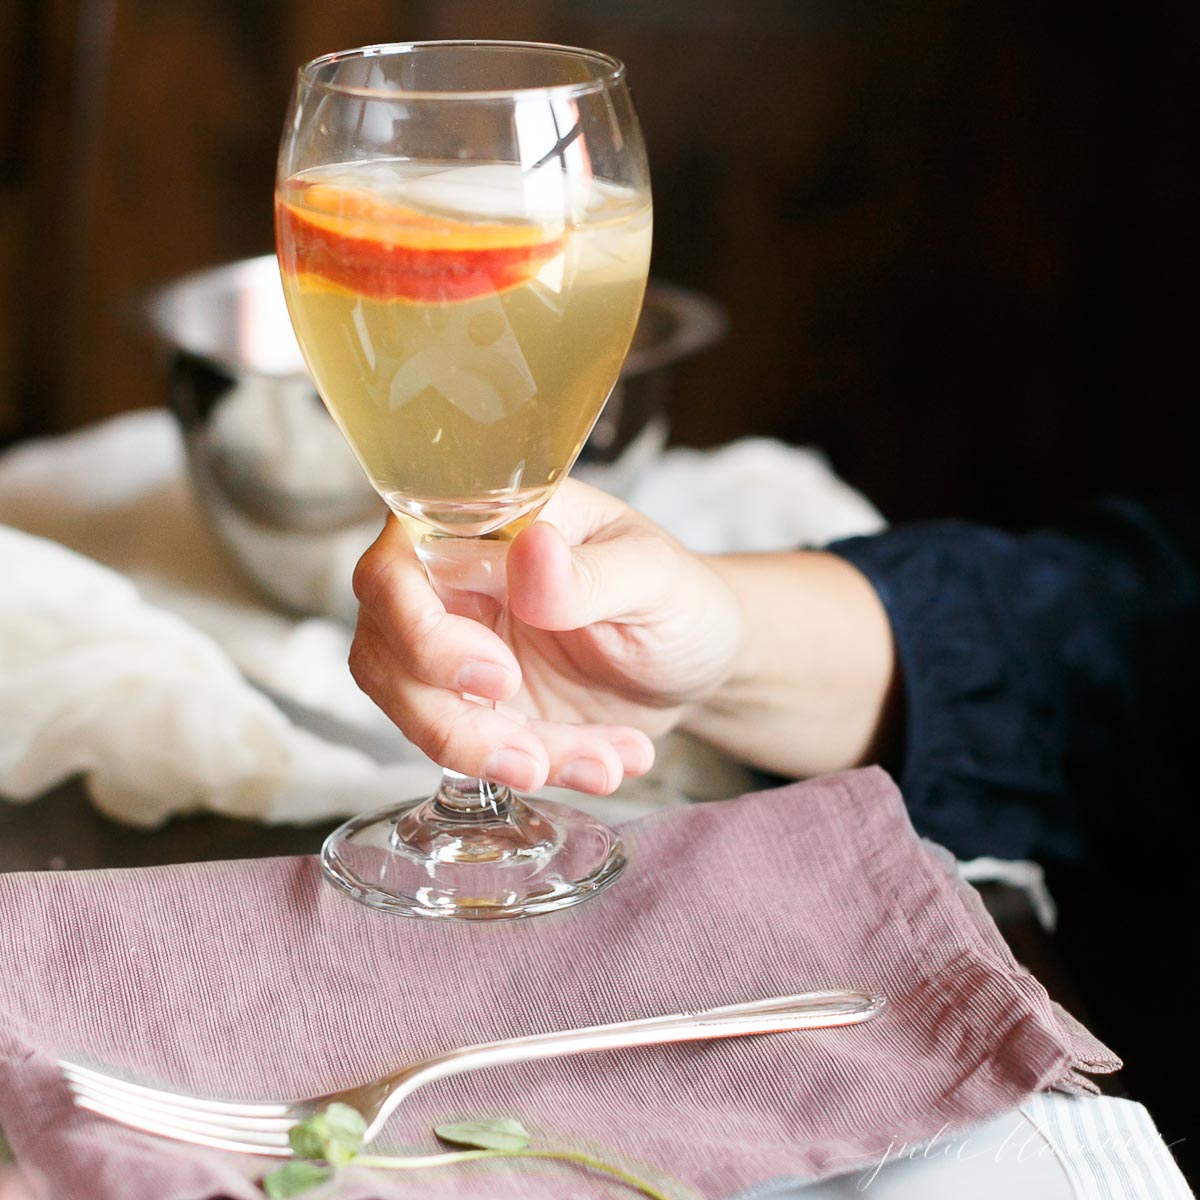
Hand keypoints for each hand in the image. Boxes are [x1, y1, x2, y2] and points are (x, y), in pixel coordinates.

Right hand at [348, 480, 743, 795]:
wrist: (695, 664)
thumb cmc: (677, 597)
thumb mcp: (654, 579)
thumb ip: (591, 572)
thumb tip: (530, 551)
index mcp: (483, 523)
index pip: (399, 563)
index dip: (423, 629)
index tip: (499, 675)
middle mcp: (451, 581)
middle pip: (387, 649)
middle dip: (454, 719)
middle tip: (534, 753)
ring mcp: (453, 648)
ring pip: (416, 711)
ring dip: (498, 756)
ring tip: (598, 765)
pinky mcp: (471, 708)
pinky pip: (465, 750)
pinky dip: (531, 768)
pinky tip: (604, 763)